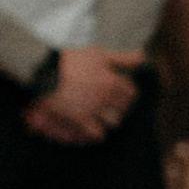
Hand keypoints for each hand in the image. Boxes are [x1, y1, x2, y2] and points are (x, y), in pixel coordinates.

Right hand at [24, 43, 142, 143]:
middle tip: (108, 103)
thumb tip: (143, 56)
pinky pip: (97, 134)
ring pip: (113, 122)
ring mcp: (95, 110)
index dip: (126, 92)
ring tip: (98, 114)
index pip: (131, 93)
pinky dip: (96, 132)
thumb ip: (123, 58)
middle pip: (123, 109)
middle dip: (117, 106)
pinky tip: (90, 127)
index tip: (120, 91)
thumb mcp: (100, 54)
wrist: (45, 69)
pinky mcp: (81, 120)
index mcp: (113, 81)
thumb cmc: (72, 59)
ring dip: (108, 119)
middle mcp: (107, 98)